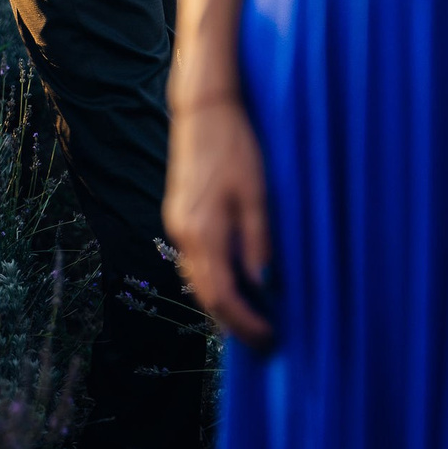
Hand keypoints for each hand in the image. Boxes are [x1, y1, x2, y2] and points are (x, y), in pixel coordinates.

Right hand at [164, 94, 273, 345]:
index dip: (245, 323)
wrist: (203, 110)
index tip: (270, 337)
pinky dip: (214, 281)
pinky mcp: (179, 214)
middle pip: (205, 295)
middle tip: (265, 338)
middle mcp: (184, 233)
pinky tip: (236, 282)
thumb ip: (257, 240)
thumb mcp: (256, 193)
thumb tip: (262, 284)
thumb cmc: (235, 146)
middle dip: (234, 322)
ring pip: (197, 280)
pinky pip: (195, 261)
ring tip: (254, 317)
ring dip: (223, 304)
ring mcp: (177, 224)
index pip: (221, 296)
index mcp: (203, 231)